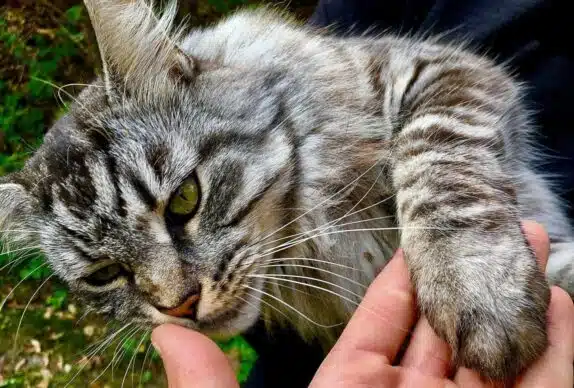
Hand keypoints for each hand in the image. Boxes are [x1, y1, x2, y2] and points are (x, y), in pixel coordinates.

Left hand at [151, 221, 573, 386]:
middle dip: (466, 273)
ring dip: (514, 298)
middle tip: (487, 224)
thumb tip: (166, 331)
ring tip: (525, 248)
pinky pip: (543, 387)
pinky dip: (554, 347)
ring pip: (497, 350)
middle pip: (445, 326)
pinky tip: (557, 302)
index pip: (383, 323)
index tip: (419, 236)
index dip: (403, 278)